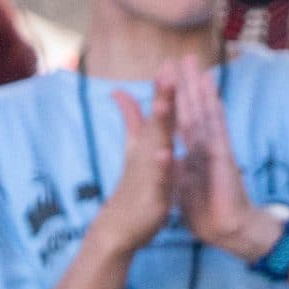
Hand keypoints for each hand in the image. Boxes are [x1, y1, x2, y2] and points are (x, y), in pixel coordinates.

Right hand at [100, 67, 178, 255]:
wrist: (119, 226)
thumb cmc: (132, 184)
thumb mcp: (133, 148)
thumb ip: (131, 118)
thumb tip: (119, 91)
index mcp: (148, 141)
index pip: (156, 110)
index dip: (162, 87)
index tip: (169, 62)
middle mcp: (147, 152)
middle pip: (157, 120)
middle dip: (163, 95)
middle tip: (167, 70)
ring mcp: (149, 171)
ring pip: (157, 144)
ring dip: (161, 124)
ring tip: (166, 103)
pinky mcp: (153, 192)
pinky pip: (160, 177)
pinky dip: (162, 165)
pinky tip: (166, 154)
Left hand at [173, 56, 278, 261]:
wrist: (225, 230)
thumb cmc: (206, 210)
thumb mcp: (182, 183)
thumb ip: (173, 165)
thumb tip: (163, 154)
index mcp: (195, 151)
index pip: (185, 119)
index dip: (177, 97)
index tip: (169, 74)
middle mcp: (206, 145)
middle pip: (196, 108)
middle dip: (190, 83)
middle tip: (184, 56)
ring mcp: (216, 149)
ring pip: (206, 112)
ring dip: (201, 88)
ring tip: (196, 64)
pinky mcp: (223, 157)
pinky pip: (216, 129)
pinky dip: (212, 110)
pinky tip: (207, 92)